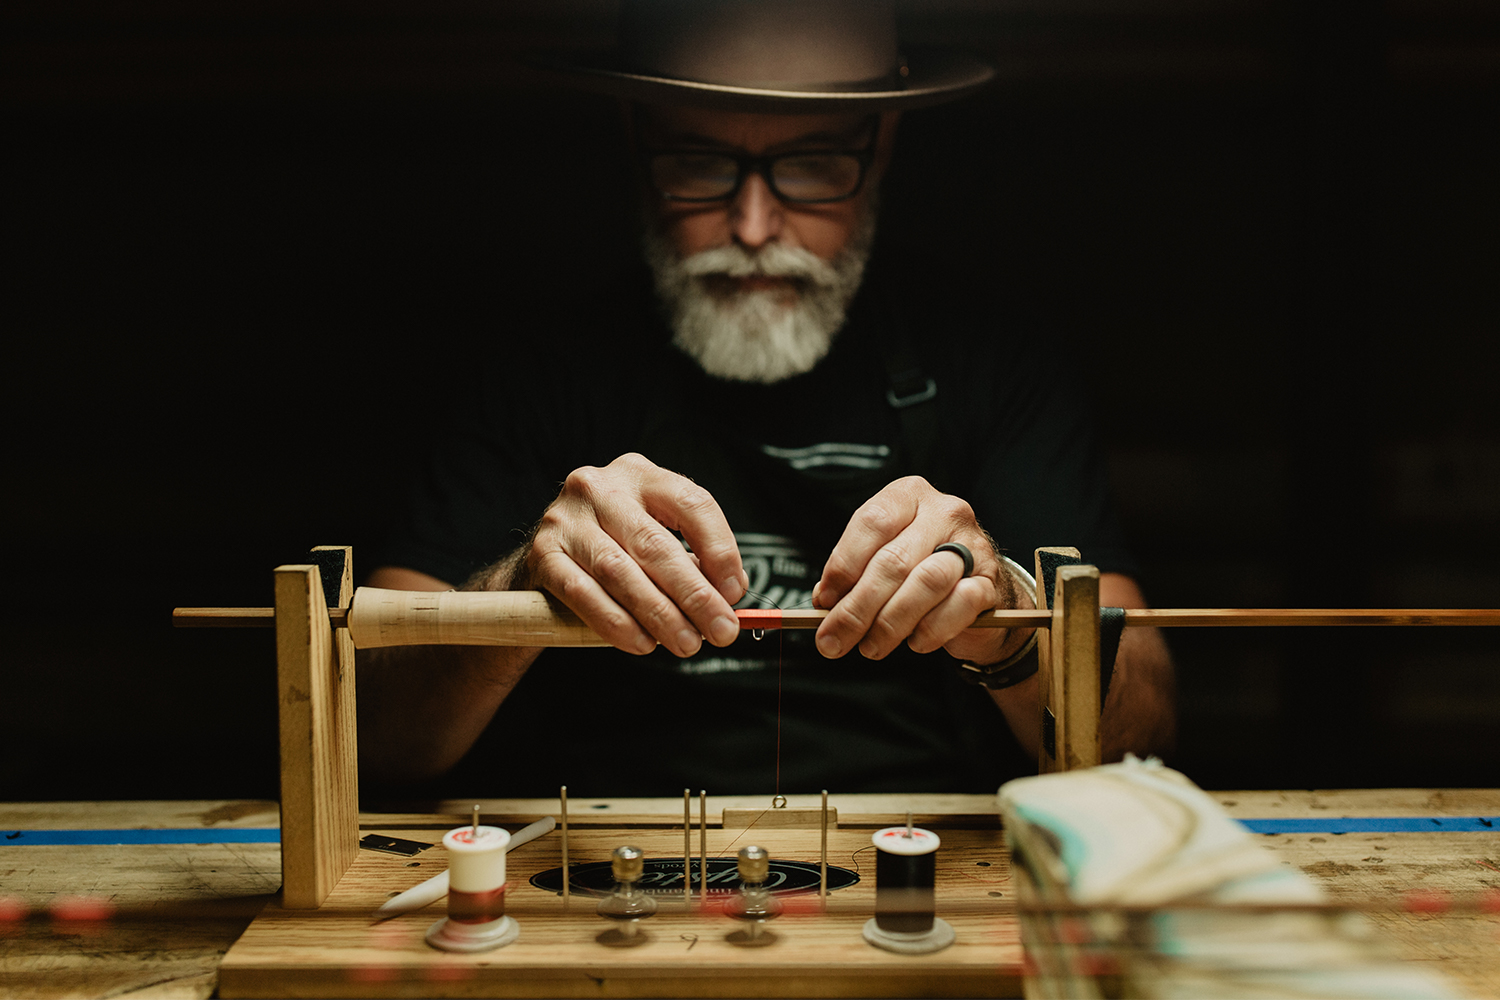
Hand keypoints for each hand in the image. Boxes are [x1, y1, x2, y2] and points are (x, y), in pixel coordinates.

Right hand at [523, 453, 747, 656]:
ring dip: (659, 614)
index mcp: (641, 475)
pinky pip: (584, 594)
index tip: (734, 592)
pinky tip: (642, 643)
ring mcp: (566, 519)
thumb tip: (728, 595)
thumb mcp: (654, 536)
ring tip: (686, 643)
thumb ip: (691, 561)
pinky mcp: (542, 553)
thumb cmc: (616, 546)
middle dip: (694, 595)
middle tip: (720, 630)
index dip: (719, 549)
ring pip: (620, 572)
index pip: (692, 503)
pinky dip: (616, 623)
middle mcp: (600, 488)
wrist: (548, 556)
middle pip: (656, 545)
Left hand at [812, 476, 1021, 662]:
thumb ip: (853, 575)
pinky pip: (960, 605)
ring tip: (871, 646)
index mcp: (908, 496)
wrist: (973, 590)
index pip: (872, 522)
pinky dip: (931, 629)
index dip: (844, 565)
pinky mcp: (990, 581)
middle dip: (857, 607)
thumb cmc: (917, 569)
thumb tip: (826, 603)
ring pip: (927, 582)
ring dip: (890, 623)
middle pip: (894, 560)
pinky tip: (915, 642)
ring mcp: (972, 545)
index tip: (825, 601)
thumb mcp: (881, 559)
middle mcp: (943, 512)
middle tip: (835, 640)